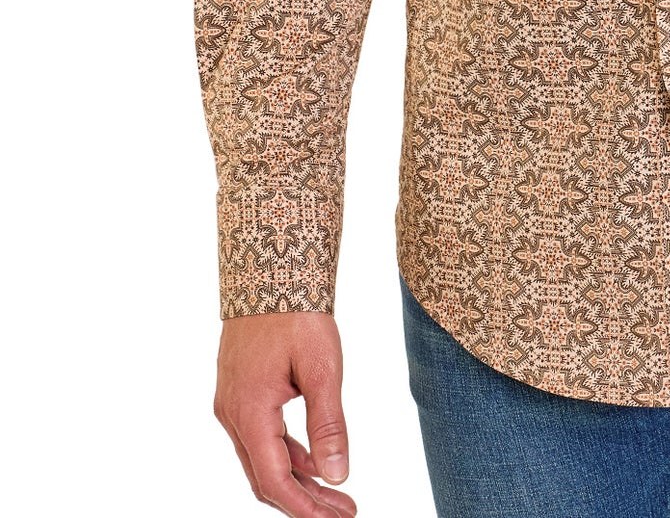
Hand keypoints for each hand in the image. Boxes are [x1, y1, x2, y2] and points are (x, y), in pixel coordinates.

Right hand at [213, 311, 357, 515]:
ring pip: (263, 458)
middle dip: (305, 501)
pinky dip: (288, 454)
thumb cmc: (296, 312)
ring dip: (298, 479)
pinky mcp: (240, 391)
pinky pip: (262, 437)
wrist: (270, 268)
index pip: (275, 480)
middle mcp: (233, 414)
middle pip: (266, 476)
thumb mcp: (322, 367)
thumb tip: (337, 473)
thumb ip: (328, 424)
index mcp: (250, 412)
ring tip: (336, 494)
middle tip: (343, 512)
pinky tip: (314, 462)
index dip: (304, 508)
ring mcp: (233, 403)